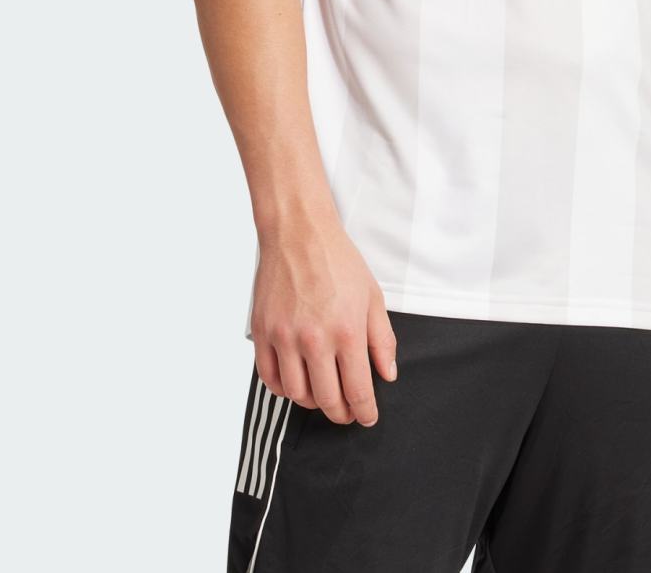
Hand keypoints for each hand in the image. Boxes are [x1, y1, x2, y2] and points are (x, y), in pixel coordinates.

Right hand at [250, 212, 398, 425]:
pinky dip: (283, 389)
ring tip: (323, 395)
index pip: (357, 390)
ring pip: (297, 394)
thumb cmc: (339, 262)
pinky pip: (269, 378)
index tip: (367, 418)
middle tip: (347, 413)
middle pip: (327, 399)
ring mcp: (285, 337)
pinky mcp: (263, 332)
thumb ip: (382, 340)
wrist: (299, 233)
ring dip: (312, 403)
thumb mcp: (373, 297)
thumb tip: (388, 375)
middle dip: (341, 413)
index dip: (365, 412)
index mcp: (347, 331)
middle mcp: (314, 339)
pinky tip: (296, 383)